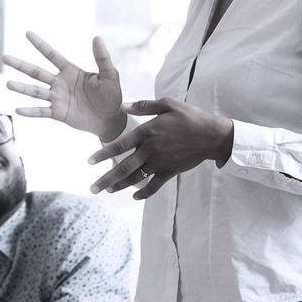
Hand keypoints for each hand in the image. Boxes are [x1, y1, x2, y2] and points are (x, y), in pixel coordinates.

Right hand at [3, 32, 125, 140]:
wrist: (111, 119)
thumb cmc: (111, 95)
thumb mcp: (109, 74)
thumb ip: (102, 58)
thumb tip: (97, 38)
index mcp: (70, 71)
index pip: (52, 55)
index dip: (40, 45)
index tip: (27, 34)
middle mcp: (60, 83)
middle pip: (36, 72)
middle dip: (21, 65)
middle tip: (4, 57)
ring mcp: (57, 98)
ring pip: (35, 91)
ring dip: (21, 88)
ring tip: (8, 84)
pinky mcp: (58, 113)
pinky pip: (41, 111)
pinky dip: (30, 112)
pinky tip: (18, 110)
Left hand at [88, 99, 233, 199]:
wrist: (212, 135)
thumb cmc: (190, 117)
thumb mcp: (167, 104)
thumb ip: (144, 106)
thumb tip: (123, 106)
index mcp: (147, 132)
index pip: (119, 146)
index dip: (103, 154)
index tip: (89, 162)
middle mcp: (150, 150)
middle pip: (123, 167)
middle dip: (106, 179)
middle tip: (92, 188)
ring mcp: (160, 163)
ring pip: (135, 178)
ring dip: (120, 186)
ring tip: (108, 190)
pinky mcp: (170, 171)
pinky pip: (154, 186)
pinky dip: (144, 193)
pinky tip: (134, 197)